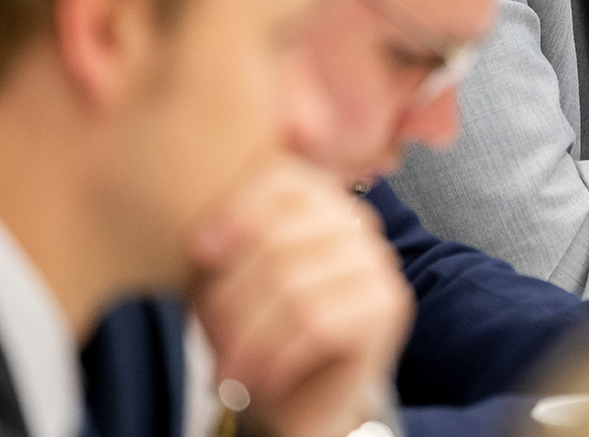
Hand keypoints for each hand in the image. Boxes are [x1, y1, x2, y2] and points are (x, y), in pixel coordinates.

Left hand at [188, 159, 410, 436]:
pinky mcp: (388, 307)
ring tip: (228, 368)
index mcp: (324, 206)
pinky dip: (277, 355)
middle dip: (234, 295)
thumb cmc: (266, 338)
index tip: (200, 251)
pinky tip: (260, 378)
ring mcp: (379, 266)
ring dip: (249, 336)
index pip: (287, 184)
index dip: (239, 211)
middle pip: (282, 241)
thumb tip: (201, 237)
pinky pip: (318, 322)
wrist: (305, 403)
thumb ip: (231, 248)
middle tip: (208, 334)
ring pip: (296, 288)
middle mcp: (360, 228)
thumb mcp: (238, 284)